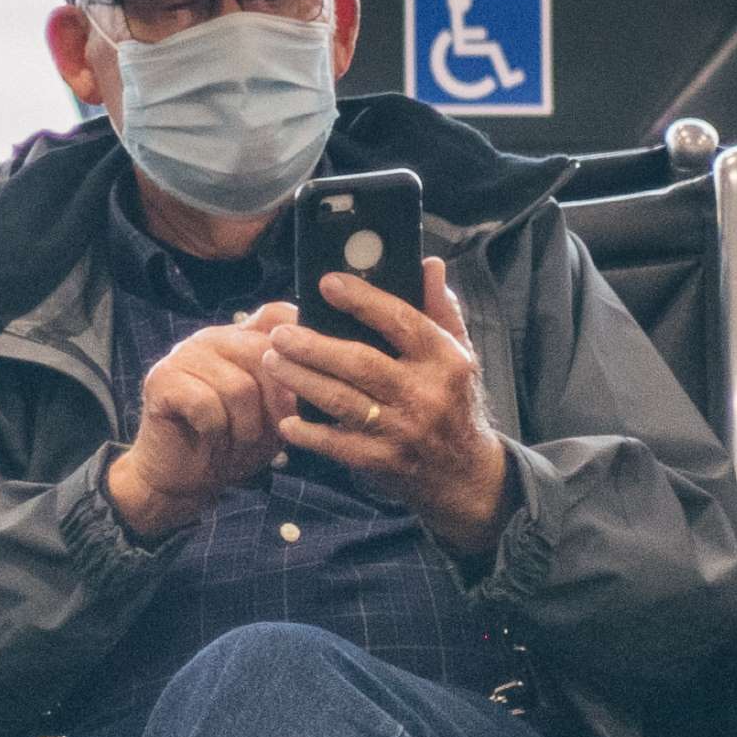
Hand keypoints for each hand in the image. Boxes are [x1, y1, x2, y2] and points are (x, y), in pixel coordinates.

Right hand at [106, 305, 296, 539]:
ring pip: (238, 386)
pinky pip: (206, 404)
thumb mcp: (274, 416)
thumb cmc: (233, 443)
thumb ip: (293, 389)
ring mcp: (184, 355)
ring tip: (237, 443)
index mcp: (241, 339)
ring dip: (245, 428)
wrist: (182, 477)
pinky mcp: (161, 379)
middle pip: (262, 354)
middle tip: (273, 434)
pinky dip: (216, 432)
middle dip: (276, 404)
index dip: (299, 342)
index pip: (276, 315)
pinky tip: (210, 440)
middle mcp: (212, 338)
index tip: (308, 380)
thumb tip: (322, 374)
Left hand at [270, 257, 509, 549]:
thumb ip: (441, 308)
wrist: (464, 472)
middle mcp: (425, 393)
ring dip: (302, 381)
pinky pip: (340, 446)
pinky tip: (287, 420)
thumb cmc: (454, 401)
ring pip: (343, 401)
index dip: (363, 301)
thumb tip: (428, 263)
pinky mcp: (384, 461)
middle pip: (362, 363)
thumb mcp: (459, 353)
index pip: (401, 321)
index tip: (326, 284)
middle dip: (315, 347)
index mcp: (445, 359)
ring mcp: (403, 430)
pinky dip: (310, 435)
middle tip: (280, 333)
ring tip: (271, 361)